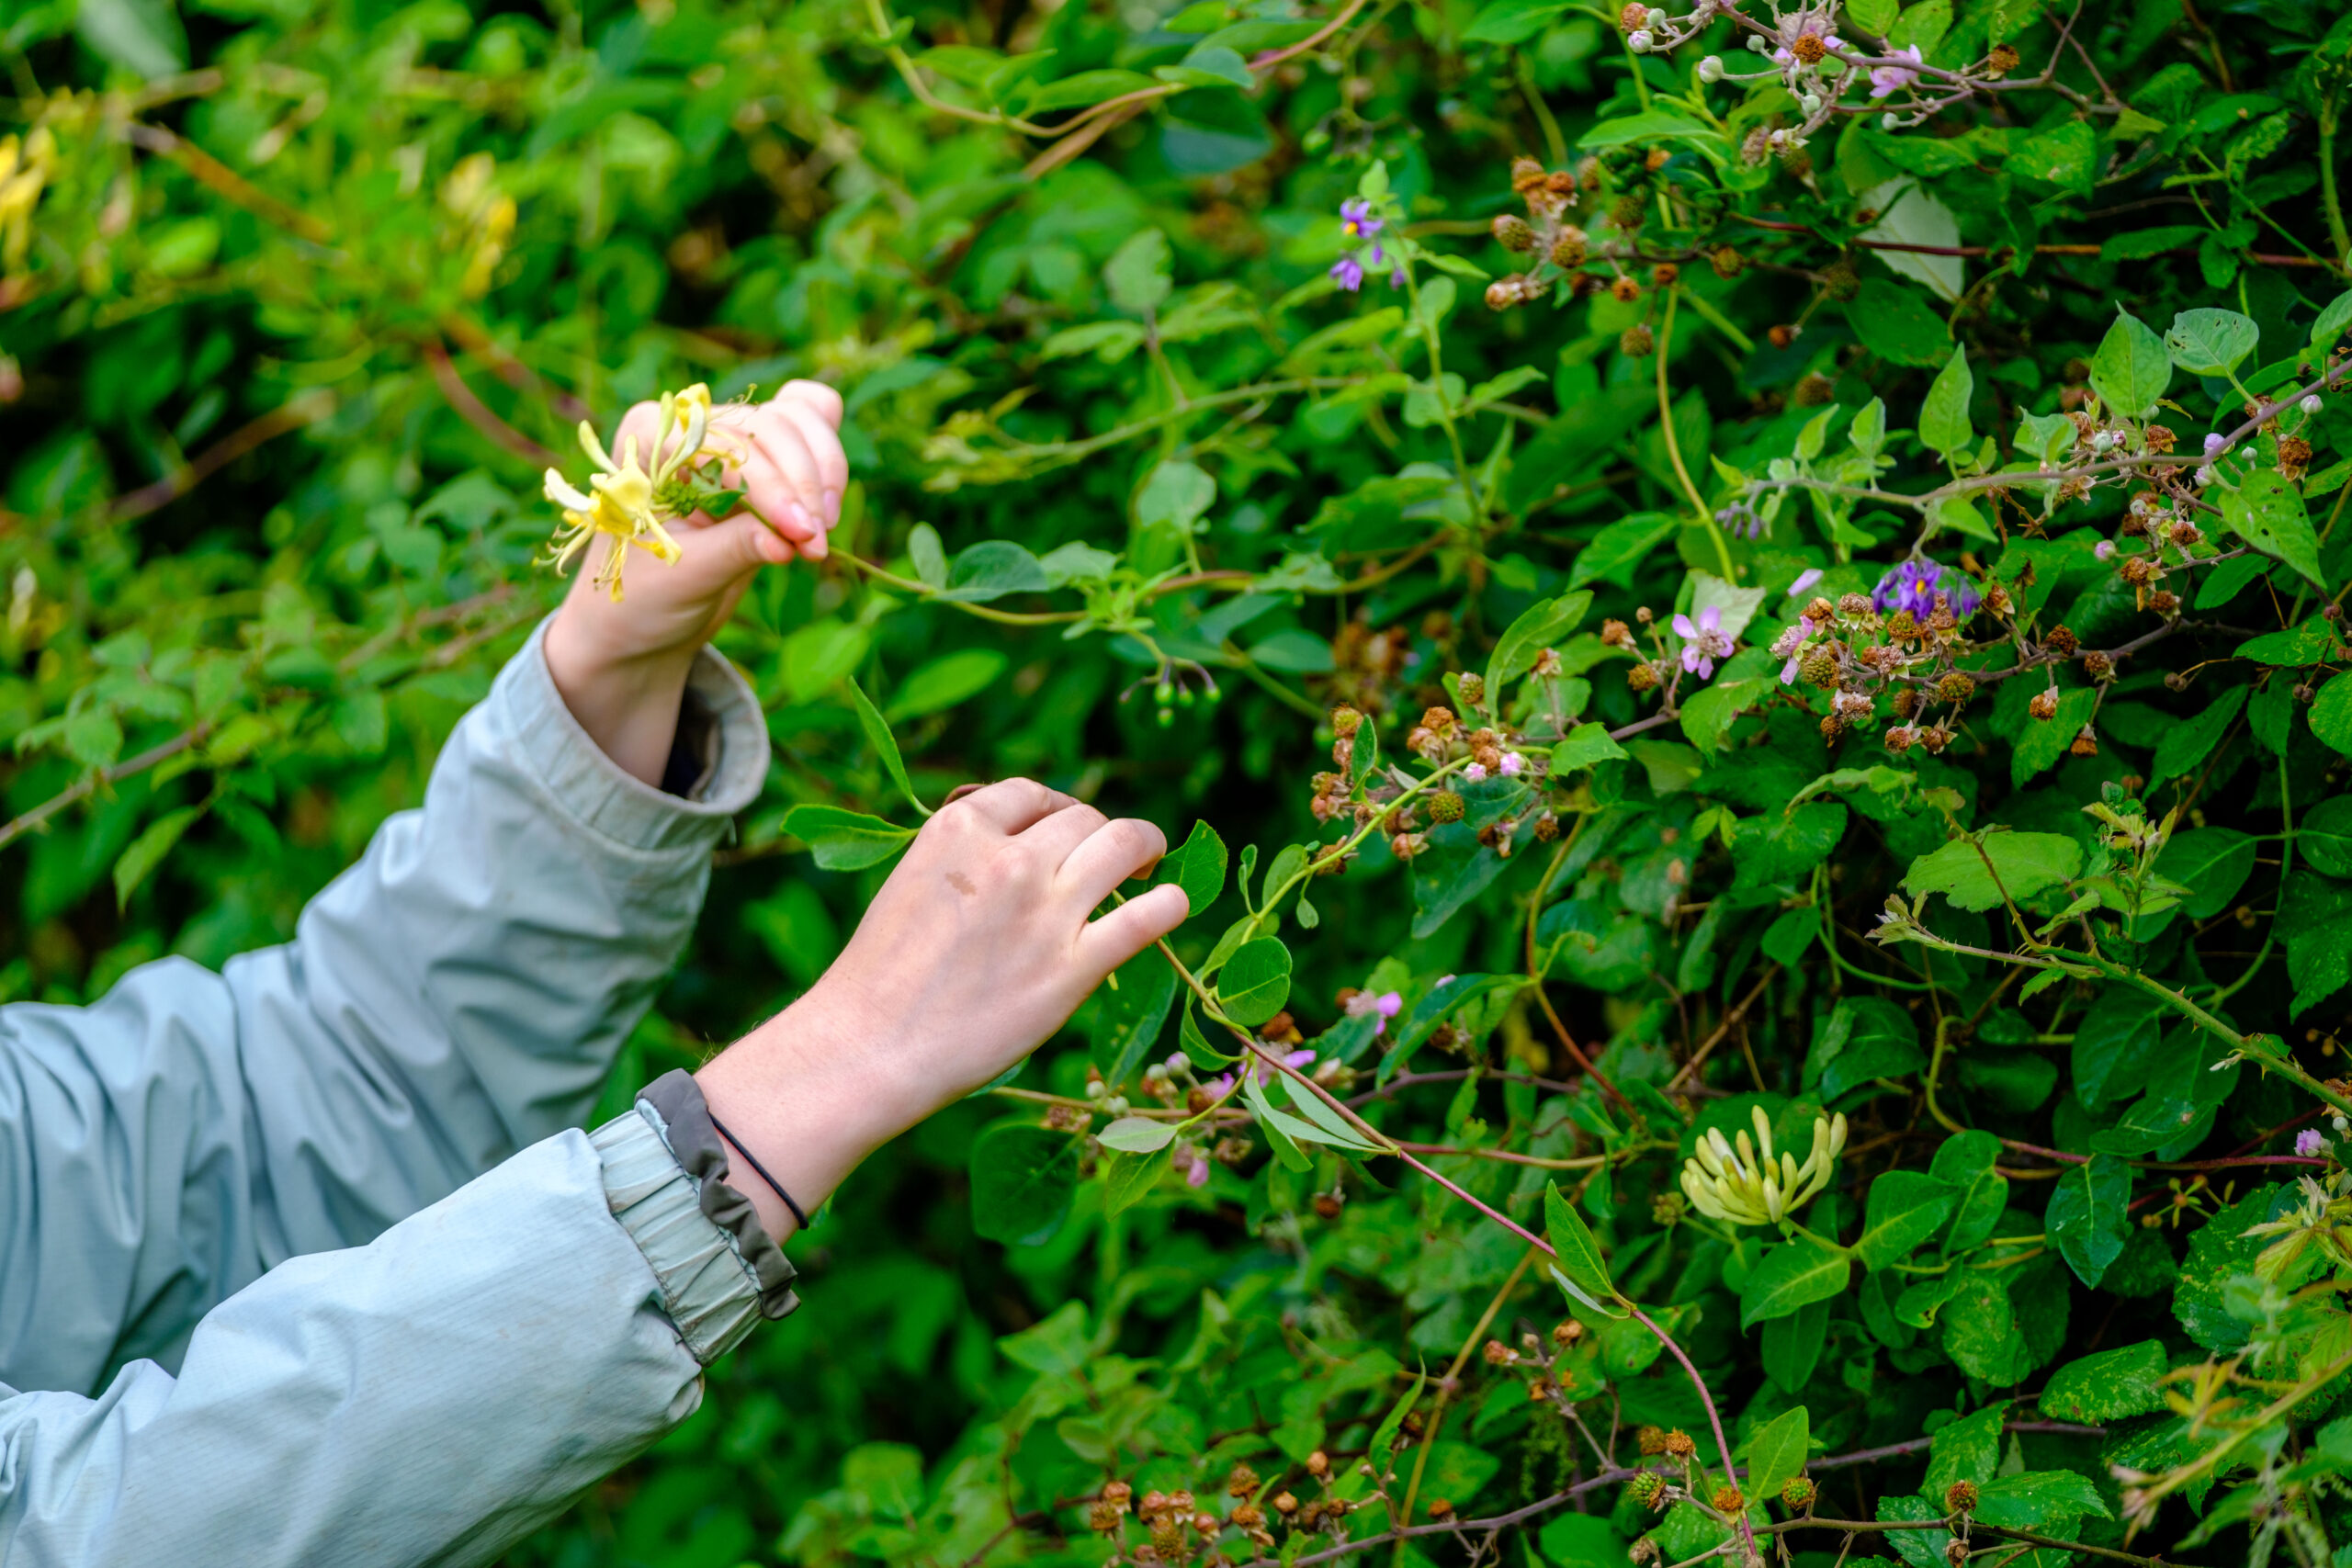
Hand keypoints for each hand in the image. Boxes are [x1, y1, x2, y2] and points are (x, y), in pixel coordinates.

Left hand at [543, 380, 847, 783]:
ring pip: (803, 418)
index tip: (806, 540)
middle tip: (819, 541)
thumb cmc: (635, 602)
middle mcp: (689, 429)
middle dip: (807, 477)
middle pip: (775, 421)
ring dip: (825, 469)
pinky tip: (825, 504)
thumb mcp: (677, 585)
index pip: (729, 442)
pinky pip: (810, 430)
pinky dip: (827, 455)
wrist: (632, 632)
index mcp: (649, 443)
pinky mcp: (762, 465)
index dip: (774, 486)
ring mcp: (729, 443)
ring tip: (819, 535)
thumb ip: (733, 550)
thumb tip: (792, 537)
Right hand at [695, 780, 1190, 1239]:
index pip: (1032, 795)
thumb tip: (1023, 845)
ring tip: (1148, 865)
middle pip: (1083, 818)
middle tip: (1108, 857)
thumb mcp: (913, 880)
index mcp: (960, 829)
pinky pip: (1148, 917)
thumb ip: (968, 856)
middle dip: (1098, 833)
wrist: (868, 1047)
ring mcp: (1045, 911)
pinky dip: (1169, 904)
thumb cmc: (881, 975)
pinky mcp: (1073, 968)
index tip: (1063, 831)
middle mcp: (1009, 859)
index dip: (1056, 810)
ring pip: (1124, 845)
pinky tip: (1171, 905)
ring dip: (1145, 847)